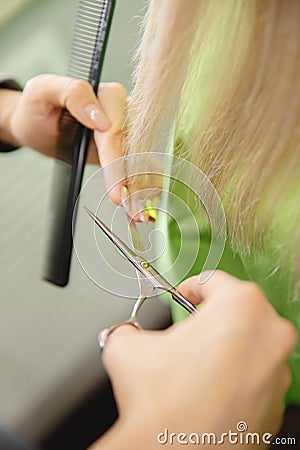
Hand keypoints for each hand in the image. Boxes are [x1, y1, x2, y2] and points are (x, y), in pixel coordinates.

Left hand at [0, 73, 160, 212]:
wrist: (39, 124)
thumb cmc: (38, 107)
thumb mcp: (43, 91)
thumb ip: (73, 93)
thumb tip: (99, 118)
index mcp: (107, 95)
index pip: (117, 129)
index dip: (117, 160)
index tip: (117, 188)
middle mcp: (123, 112)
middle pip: (135, 148)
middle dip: (134, 180)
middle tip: (129, 206)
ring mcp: (127, 132)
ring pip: (143, 160)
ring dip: (143, 187)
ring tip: (137, 211)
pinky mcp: (126, 149)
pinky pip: (142, 166)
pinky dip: (146, 186)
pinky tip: (144, 202)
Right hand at [91, 271, 295, 448]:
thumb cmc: (164, 404)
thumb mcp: (128, 348)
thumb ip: (128, 329)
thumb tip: (125, 335)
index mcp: (240, 307)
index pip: (213, 280)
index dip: (190, 287)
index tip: (182, 297)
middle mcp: (269, 336)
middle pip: (237, 311)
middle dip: (209, 318)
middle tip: (186, 332)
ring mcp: (278, 372)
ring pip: (249, 344)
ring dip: (224, 348)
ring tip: (194, 366)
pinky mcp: (277, 404)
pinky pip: (255, 377)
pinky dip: (235, 377)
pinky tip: (208, 390)